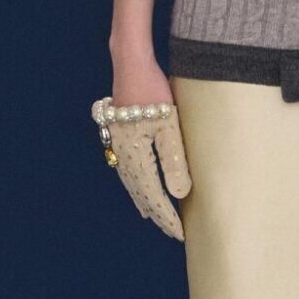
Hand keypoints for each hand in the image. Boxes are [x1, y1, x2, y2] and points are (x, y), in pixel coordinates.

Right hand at [91, 92, 191, 240]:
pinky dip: (137, 184)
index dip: (167, 216)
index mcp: (135, 156)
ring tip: (155, 216)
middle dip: (157, 213)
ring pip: (132, 182)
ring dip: (145, 200)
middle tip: (172, 232)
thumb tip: (179, 195)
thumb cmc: (153, 91)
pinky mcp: (119, 135)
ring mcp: (118, 145)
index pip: (153, 195)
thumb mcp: (169, 126)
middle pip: (140, 192)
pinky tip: (141, 185)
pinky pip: (128, 169)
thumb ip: (174, 161)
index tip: (180, 234)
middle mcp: (122, 154)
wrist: (130, 65)